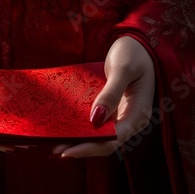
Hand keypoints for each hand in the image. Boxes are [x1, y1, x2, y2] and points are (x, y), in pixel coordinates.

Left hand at [52, 36, 155, 157]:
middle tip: (55, 150)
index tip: (67, 151)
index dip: (90, 147)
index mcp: (139, 113)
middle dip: (81, 148)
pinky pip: (98, 126)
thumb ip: (110, 93)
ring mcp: (122, 116)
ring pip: (101, 137)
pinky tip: (66, 130)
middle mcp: (131, 119)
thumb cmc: (133, 52)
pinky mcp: (113, 111)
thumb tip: (96, 119)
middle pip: (106, 142)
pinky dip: (83, 130)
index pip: (114, 139)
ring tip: (56, 146)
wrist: (137, 43)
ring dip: (80, 142)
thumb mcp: (122, 68)